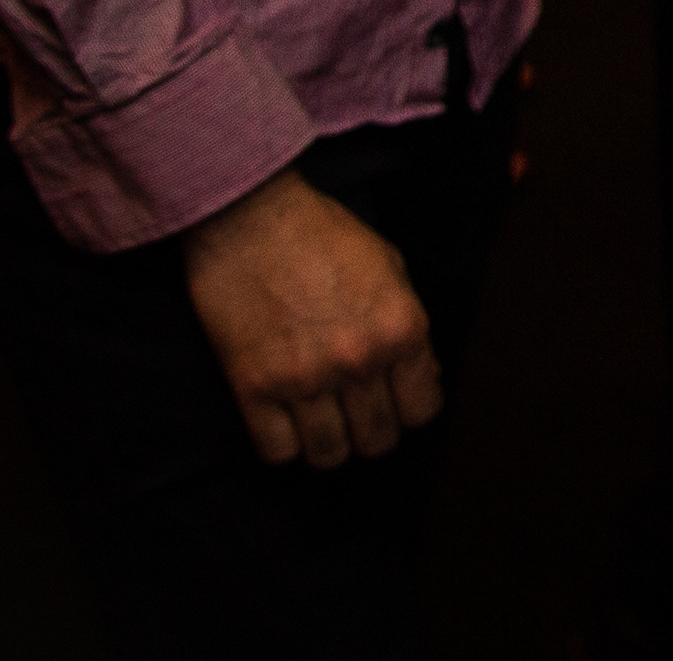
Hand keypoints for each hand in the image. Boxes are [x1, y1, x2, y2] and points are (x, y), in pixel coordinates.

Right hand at [182, 170, 441, 468]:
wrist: (250, 216)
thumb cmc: (321, 232)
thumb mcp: (389, 266)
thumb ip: (409, 327)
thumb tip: (422, 378)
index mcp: (400, 329)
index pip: (422, 411)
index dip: (409, 408)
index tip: (394, 401)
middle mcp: (359, 362)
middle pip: (378, 441)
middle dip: (371, 431)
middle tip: (355, 413)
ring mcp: (305, 380)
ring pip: (330, 455)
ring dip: (329, 444)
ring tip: (321, 421)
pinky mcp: (254, 388)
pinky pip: (277, 452)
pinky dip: (284, 445)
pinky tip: (285, 421)